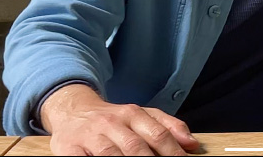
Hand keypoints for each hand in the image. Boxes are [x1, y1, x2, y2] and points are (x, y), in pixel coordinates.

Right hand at [41, 84, 200, 155]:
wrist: (73, 110)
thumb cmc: (113, 119)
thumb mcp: (142, 115)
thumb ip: (168, 126)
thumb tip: (192, 144)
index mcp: (133, 113)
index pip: (158, 134)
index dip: (173, 153)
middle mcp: (113, 122)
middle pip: (136, 147)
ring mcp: (91, 135)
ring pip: (111, 155)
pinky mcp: (69, 148)